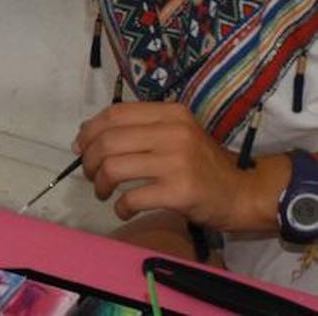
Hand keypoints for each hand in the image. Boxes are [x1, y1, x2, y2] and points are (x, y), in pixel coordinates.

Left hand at [74, 102, 275, 230]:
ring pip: (113, 167)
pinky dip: (120, 206)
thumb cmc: (201, 164)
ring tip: (103, 192)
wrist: (243, 193)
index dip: (89, 130)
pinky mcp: (180, 192)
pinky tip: (123, 209)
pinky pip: (132, 198)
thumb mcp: (175, 133)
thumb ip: (138, 129)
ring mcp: (177, 162)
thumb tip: (87, 136)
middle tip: (90, 175)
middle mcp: (173, 132)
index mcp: (170, 113)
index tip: (80, 147)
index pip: (115, 114)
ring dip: (100, 183)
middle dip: (89, 160)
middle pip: (108, 141)